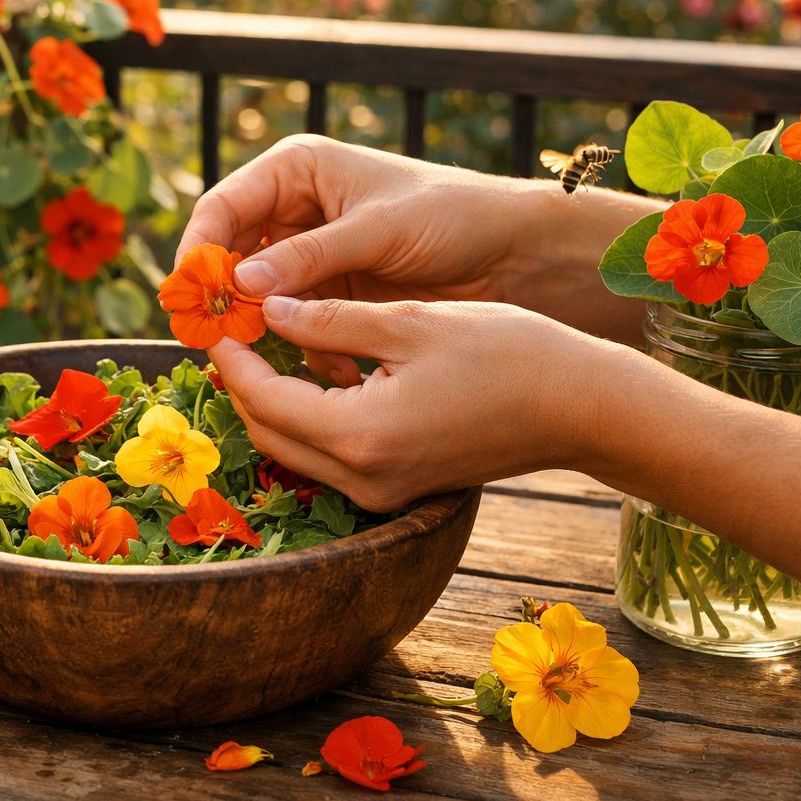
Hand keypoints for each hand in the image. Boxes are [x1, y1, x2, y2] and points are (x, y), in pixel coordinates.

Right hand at [179, 133, 661, 362]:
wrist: (515, 252)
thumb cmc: (453, 215)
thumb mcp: (378, 230)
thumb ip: (309, 257)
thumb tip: (240, 286)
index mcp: (296, 171)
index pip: (222, 208)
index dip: (198, 252)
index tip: (190, 297)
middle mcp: (294, 211)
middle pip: (231, 258)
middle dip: (227, 302)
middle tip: (221, 344)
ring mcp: (311, 256)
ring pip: (260, 299)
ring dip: (268, 332)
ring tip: (281, 361)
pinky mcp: (332, 294)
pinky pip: (296, 324)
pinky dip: (305, 348)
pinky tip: (332, 367)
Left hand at [209, 296, 617, 509]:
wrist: (581, 406)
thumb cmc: (507, 352)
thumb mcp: (408, 322)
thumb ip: (329, 319)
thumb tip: (269, 308)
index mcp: (360, 436)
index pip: (263, 400)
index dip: (234, 358)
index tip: (219, 319)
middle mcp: (363, 478)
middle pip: (269, 435)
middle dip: (243, 384)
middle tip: (234, 331)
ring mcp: (381, 493)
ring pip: (294, 452)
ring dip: (273, 402)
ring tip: (266, 344)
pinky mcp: (397, 490)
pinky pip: (329, 457)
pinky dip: (308, 419)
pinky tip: (311, 373)